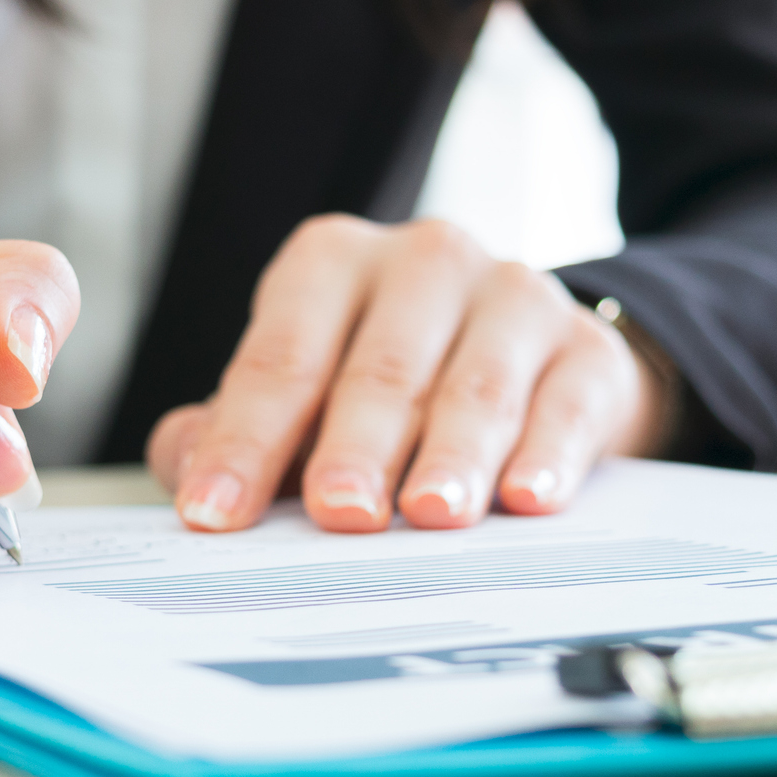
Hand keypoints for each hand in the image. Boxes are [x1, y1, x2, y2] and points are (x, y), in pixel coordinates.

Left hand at [146, 216, 669, 532]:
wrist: (529, 364)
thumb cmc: (390, 387)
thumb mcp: (304, 395)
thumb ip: (236, 432)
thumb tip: (189, 473)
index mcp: (332, 264)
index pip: (281, 357)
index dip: (245, 440)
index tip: (216, 513)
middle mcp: (424, 262)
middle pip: (381, 368)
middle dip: (356, 447)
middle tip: (339, 514)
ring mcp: (513, 297)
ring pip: (476, 384)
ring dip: (453, 455)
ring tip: (433, 514)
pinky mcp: (587, 348)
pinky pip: (567, 403)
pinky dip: (547, 454)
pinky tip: (528, 499)